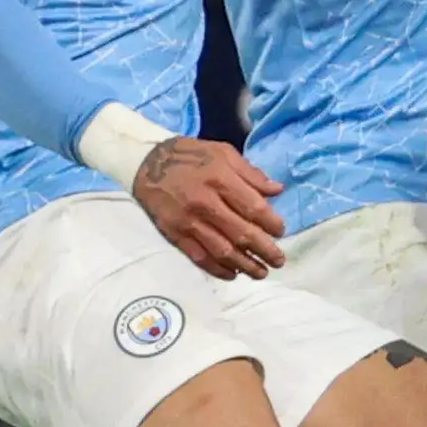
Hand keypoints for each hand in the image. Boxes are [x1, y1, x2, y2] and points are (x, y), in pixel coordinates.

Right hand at [131, 138, 288, 279]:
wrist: (146, 163)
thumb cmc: (190, 156)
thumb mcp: (223, 152)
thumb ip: (251, 173)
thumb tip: (278, 190)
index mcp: (220, 179)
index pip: (253, 208)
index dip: (271, 223)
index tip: (281, 231)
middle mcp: (205, 202)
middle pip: (241, 233)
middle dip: (265, 250)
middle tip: (279, 260)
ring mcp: (188, 221)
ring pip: (222, 250)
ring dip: (245, 265)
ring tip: (261, 272)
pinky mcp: (175, 234)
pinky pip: (200, 257)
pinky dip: (218, 269)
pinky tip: (233, 273)